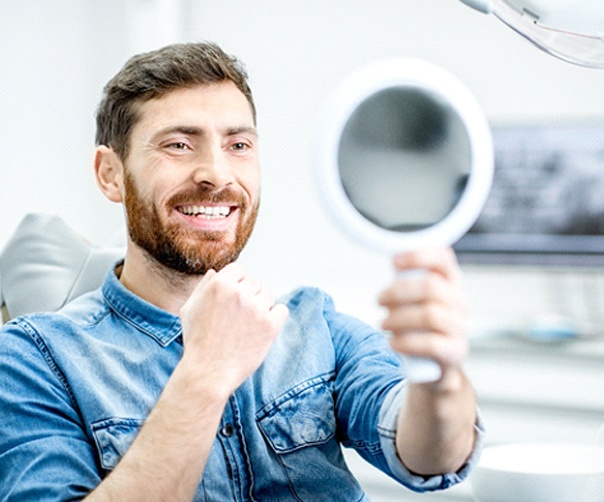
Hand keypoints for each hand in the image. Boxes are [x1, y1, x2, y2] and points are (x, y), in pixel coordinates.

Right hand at [179, 263, 288, 395]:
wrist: (208, 372)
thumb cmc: (197, 342)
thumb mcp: (190, 309)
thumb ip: (203, 287)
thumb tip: (215, 272)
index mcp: (219, 285)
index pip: (239, 270)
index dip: (237, 283)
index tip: (234, 300)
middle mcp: (239, 293)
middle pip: (255, 283)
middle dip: (249, 296)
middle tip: (239, 318)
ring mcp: (256, 308)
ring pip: (269, 296)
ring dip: (261, 307)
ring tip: (248, 326)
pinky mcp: (271, 325)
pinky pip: (282, 310)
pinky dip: (275, 318)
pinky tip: (262, 329)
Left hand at [378, 248, 467, 372]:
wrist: (433, 365)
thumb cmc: (420, 326)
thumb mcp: (415, 299)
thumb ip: (407, 281)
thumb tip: (393, 262)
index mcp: (450, 283)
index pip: (444, 259)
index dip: (419, 256)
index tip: (394, 261)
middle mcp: (459, 302)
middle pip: (431, 287)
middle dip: (399, 292)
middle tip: (380, 300)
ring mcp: (459, 327)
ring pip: (430, 315)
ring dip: (399, 318)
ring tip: (383, 323)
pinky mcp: (455, 351)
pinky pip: (431, 344)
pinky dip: (407, 342)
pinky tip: (393, 343)